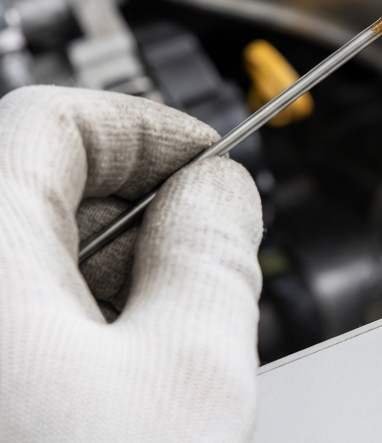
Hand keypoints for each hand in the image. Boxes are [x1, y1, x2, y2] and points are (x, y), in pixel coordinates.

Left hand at [0, 85, 262, 442]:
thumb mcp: (188, 376)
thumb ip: (216, 247)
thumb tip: (217, 189)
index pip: (54, 120)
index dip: (149, 131)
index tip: (207, 167)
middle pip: (38, 192)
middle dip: (134, 220)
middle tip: (198, 276)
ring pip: (23, 267)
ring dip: (99, 289)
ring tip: (152, 363)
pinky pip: (10, 333)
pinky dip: (59, 342)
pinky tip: (102, 405)